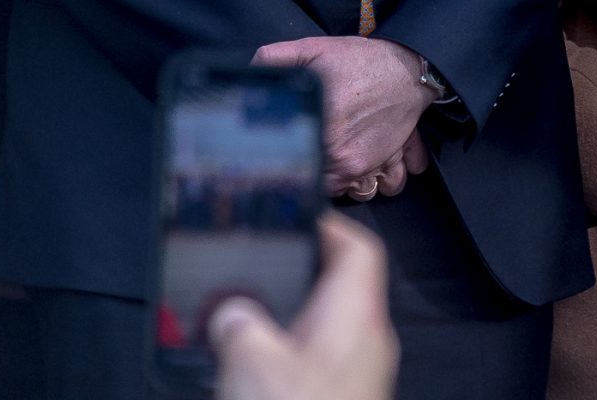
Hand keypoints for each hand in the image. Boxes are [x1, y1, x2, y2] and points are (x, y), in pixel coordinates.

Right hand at [206, 212, 398, 399]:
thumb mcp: (252, 363)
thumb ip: (238, 325)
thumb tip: (229, 311)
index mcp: (357, 312)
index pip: (358, 248)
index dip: (329, 225)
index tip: (295, 215)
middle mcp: (367, 336)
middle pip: (339, 284)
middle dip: (297, 272)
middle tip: (256, 266)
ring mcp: (358, 368)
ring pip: (324, 324)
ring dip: (287, 315)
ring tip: (243, 315)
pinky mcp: (342, 392)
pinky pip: (314, 357)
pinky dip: (286, 350)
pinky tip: (253, 363)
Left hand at [250, 38, 430, 199]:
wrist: (410, 66)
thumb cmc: (362, 61)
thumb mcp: (314, 49)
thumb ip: (275, 59)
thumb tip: (246, 73)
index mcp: (320, 131)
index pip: (290, 166)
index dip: (284, 164)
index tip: (281, 159)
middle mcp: (342, 156)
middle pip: (318, 184)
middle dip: (316, 172)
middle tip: (312, 154)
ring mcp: (368, 163)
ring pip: (352, 191)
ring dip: (347, 183)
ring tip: (340, 163)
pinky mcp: (389, 160)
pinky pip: (385, 185)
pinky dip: (379, 181)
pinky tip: (371, 168)